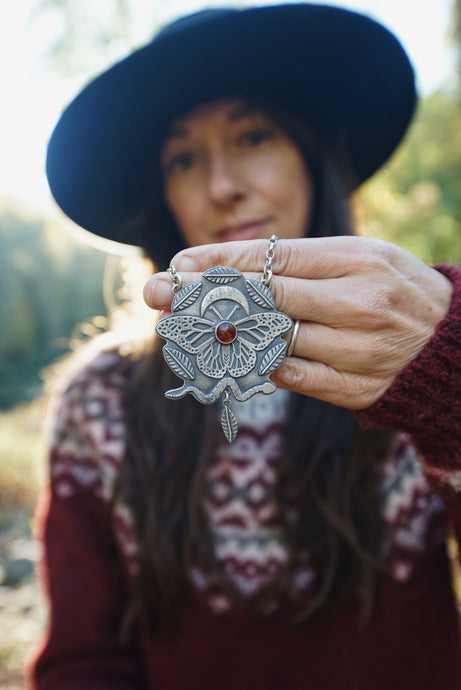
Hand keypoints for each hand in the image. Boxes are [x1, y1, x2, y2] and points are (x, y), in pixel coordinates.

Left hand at [143, 236, 452, 408]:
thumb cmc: (395, 290)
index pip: (273, 259)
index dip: (220, 262)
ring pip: (273, 342)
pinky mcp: (357, 389)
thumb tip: (231, 269)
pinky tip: (247, 356)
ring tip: (191, 327)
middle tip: (161, 293)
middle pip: (265, 299)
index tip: (178, 264)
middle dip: (206, 296)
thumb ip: (303, 261)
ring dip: (227, 335)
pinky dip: (264, 365)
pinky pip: (293, 377)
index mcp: (358, 261)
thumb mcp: (360, 257)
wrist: (451, 345)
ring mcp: (358, 351)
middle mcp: (358, 304)